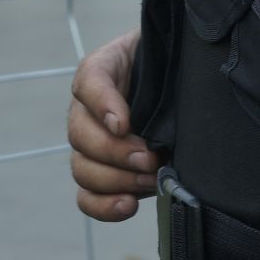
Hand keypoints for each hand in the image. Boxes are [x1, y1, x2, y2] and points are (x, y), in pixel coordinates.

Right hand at [68, 28, 155, 220]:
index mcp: (102, 71)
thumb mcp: (165, 54)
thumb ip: (161, 61)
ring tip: (147, 181)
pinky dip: (102, 206)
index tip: (124, 124)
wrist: (179, 87)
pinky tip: (128, 204)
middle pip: (79, 134)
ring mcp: (92, 145)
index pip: (89, 81)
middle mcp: (88, 109)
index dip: (101, 105)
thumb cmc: (170, 67)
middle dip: (116, 152)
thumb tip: (147, 99)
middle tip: (149, 158)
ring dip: (114, 180)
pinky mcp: (104, 175)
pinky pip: (87, 196)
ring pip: (82, 168)